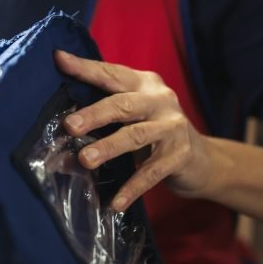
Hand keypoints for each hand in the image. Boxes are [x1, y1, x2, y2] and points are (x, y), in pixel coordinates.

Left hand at [54, 50, 215, 211]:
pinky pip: (151, 173)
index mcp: (144, 84)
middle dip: (95, 114)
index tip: (59, 60)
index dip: (86, 68)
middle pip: (123, 104)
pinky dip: (132, 188)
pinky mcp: (180, 156)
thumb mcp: (136, 111)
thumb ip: (109, 107)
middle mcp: (160, 100)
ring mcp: (173, 127)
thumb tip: (64, 117)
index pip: (111, 73)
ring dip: (109, 148)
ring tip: (85, 160)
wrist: (203, 160)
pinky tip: (115, 203)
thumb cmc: (155, 130)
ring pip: (136, 136)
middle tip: (70, 126)